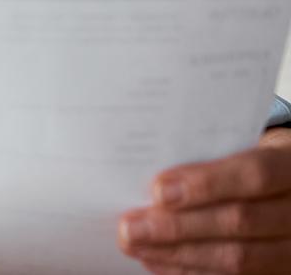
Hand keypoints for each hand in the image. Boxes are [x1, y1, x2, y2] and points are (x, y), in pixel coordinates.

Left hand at [118, 127, 290, 273]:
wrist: (285, 183)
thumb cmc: (249, 157)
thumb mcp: (237, 144)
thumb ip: (205, 157)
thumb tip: (153, 182)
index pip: (255, 175)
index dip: (206, 184)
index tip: (158, 190)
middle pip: (240, 221)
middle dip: (178, 226)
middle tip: (130, 226)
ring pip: (238, 258)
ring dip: (177, 253)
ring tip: (135, 244)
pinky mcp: (279, 270)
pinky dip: (190, 271)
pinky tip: (156, 260)